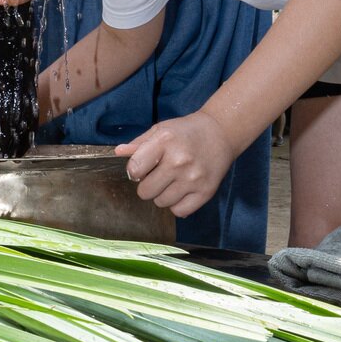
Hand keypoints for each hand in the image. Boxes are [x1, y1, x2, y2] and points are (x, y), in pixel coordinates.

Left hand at [116, 109, 236, 217]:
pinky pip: (180, 211)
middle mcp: (179, 161)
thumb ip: (139, 143)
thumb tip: (118, 152)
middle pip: (145, 192)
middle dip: (148, 185)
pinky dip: (177, 205)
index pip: (134, 169)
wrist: (221, 133)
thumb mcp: (161, 130)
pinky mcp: (205, 192)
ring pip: (161, 203)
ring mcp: (193, 178)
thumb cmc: (186, 132)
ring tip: (172, 181)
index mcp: (165, 141)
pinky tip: (182, 191)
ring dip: (163, 195)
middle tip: (159, 175)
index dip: (135, 171)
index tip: (143, 167)